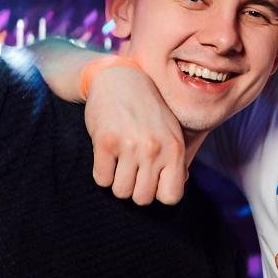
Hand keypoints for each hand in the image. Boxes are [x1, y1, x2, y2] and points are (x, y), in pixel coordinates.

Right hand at [88, 63, 187, 204]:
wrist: (119, 79)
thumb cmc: (147, 111)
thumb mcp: (170, 133)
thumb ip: (176, 163)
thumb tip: (174, 191)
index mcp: (175, 148)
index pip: (171, 197)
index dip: (158, 193)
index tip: (151, 180)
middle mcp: (155, 148)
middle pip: (142, 199)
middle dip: (135, 188)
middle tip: (131, 169)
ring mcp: (130, 145)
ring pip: (121, 192)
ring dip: (117, 181)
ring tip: (119, 162)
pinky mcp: (106, 142)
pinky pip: (101, 179)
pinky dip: (102, 172)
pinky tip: (107, 156)